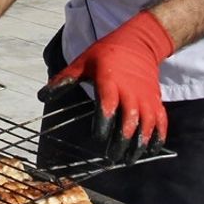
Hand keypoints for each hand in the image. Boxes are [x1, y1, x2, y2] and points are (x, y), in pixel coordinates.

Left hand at [38, 10, 173, 163]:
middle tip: (111, 159)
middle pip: (129, 121)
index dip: (104, 124)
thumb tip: (42, 96)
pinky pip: (161, 122)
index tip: (97, 139)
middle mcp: (131, 92)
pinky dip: (158, 138)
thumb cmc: (106, 53)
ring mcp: (146, 97)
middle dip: (121, 142)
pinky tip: (149, 152)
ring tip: (128, 160)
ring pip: (147, 125)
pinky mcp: (156, 100)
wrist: (139, 42)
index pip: (108, 106)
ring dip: (139, 145)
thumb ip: (64, 80)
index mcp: (110, 81)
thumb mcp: (82, 62)